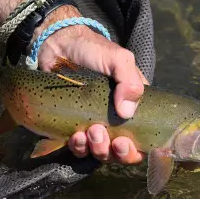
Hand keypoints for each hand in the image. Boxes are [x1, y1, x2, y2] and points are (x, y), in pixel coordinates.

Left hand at [34, 6, 148, 164]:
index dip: (136, 149)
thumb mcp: (118, 59)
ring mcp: (93, 125)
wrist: (57, 46)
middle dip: (115, 152)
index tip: (125, 143)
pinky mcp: (72, 128)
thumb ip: (129, 80)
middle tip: (102, 133)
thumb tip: (126, 112)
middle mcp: (115, 120)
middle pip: (121, 152)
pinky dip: (79, 146)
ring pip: (101, 152)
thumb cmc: (91, 50)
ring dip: (97, 148)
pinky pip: (79, 148)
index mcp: (131, 106)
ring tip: (90, 132)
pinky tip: (75, 136)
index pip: (142, 138)